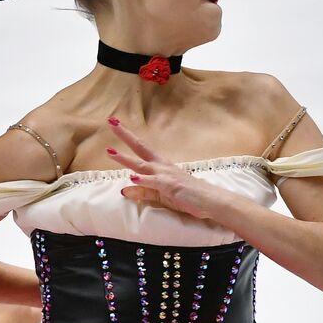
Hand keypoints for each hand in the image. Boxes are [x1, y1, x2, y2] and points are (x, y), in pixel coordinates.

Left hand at [105, 116, 223, 220]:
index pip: (141, 149)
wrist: (212, 201)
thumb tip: (124, 190)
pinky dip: (144, 180)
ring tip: (110, 152)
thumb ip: (143, 192)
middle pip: (140, 148)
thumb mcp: (161, 195)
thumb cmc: (189, 197)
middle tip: (111, 121)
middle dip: (125, 135)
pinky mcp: (171, 186)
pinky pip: (155, 182)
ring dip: (126, 159)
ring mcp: (166, 175)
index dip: (127, 137)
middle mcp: (162, 167)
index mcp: (160, 166)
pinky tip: (132, 177)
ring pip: (142, 165)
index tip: (115, 124)